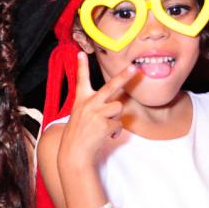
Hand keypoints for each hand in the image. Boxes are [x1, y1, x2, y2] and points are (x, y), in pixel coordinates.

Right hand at [57, 53, 136, 173]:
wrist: (74, 154)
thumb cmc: (79, 134)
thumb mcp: (80, 114)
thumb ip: (94, 105)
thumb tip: (116, 103)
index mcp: (81, 100)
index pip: (81, 80)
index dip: (82, 66)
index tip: (81, 53)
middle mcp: (88, 103)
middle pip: (110, 86)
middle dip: (124, 76)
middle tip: (134, 68)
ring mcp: (96, 113)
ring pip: (118, 108)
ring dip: (115, 118)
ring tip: (104, 126)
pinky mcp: (104, 125)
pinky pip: (119, 125)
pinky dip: (115, 132)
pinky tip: (105, 136)